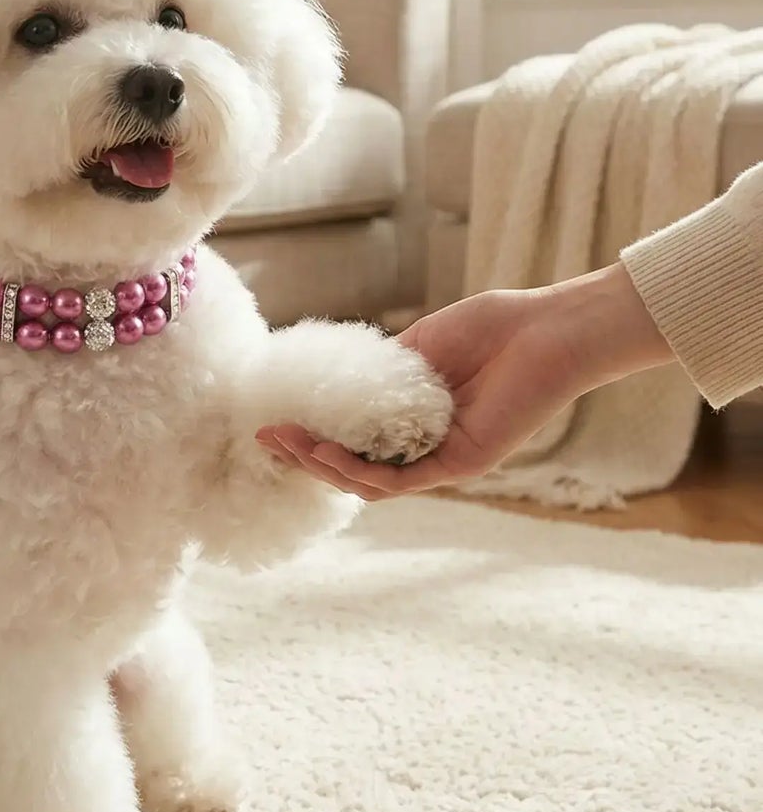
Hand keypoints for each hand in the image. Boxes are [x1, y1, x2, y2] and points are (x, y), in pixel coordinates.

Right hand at [255, 263, 674, 499]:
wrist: (544, 329)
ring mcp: (443, 461)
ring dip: (324, 467)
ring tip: (288, 444)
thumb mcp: (416, 347)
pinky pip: (401, 480)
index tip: (273, 423)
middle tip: (266, 437)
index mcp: (414, 422)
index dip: (310, 439)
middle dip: (304, 456)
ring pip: (370, 483)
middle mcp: (427, 449)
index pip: (353, 443)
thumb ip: (378, 370)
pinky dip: (360, 470)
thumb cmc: (490, 329)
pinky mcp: (462, 465)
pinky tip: (328, 452)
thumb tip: (331, 378)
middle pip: (353, 468)